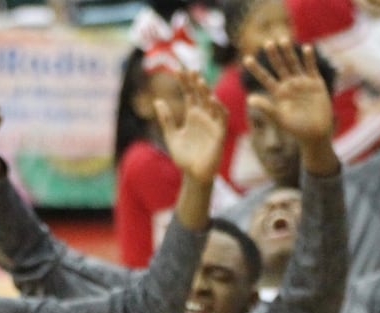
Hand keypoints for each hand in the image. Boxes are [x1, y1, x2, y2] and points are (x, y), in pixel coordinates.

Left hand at [161, 70, 227, 184]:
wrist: (193, 175)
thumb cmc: (184, 157)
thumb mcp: (171, 136)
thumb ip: (166, 120)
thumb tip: (157, 100)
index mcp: (192, 116)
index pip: (189, 94)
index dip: (184, 82)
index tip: (177, 69)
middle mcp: (203, 117)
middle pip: (200, 95)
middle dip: (196, 82)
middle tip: (190, 69)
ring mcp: (212, 124)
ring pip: (211, 103)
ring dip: (207, 92)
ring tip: (199, 81)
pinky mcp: (219, 134)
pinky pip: (221, 118)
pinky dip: (218, 108)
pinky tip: (212, 99)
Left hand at [244, 42, 334, 145]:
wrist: (317, 134)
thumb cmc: (297, 130)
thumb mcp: (279, 119)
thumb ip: (266, 108)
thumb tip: (249, 99)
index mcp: (278, 93)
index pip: (265, 78)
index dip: (256, 69)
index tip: (247, 59)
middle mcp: (289, 85)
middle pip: (279, 66)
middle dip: (273, 55)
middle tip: (267, 44)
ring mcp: (302, 83)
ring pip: (294, 63)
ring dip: (289, 52)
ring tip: (283, 40)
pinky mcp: (316, 83)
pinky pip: (311, 68)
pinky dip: (309, 59)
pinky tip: (306, 48)